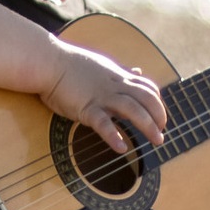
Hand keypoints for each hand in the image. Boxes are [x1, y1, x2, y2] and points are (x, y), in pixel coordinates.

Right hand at [39, 39, 166, 152]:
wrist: (47, 61)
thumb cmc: (71, 65)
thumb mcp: (103, 65)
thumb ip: (122, 71)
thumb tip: (139, 71)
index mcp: (118, 76)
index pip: (147, 87)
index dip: (158, 102)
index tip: (161, 116)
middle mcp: (114, 85)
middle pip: (146, 98)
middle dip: (159, 116)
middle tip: (163, 133)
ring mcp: (101, 96)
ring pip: (132, 109)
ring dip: (148, 126)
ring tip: (157, 140)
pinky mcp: (85, 107)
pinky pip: (103, 122)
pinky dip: (114, 135)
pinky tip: (122, 148)